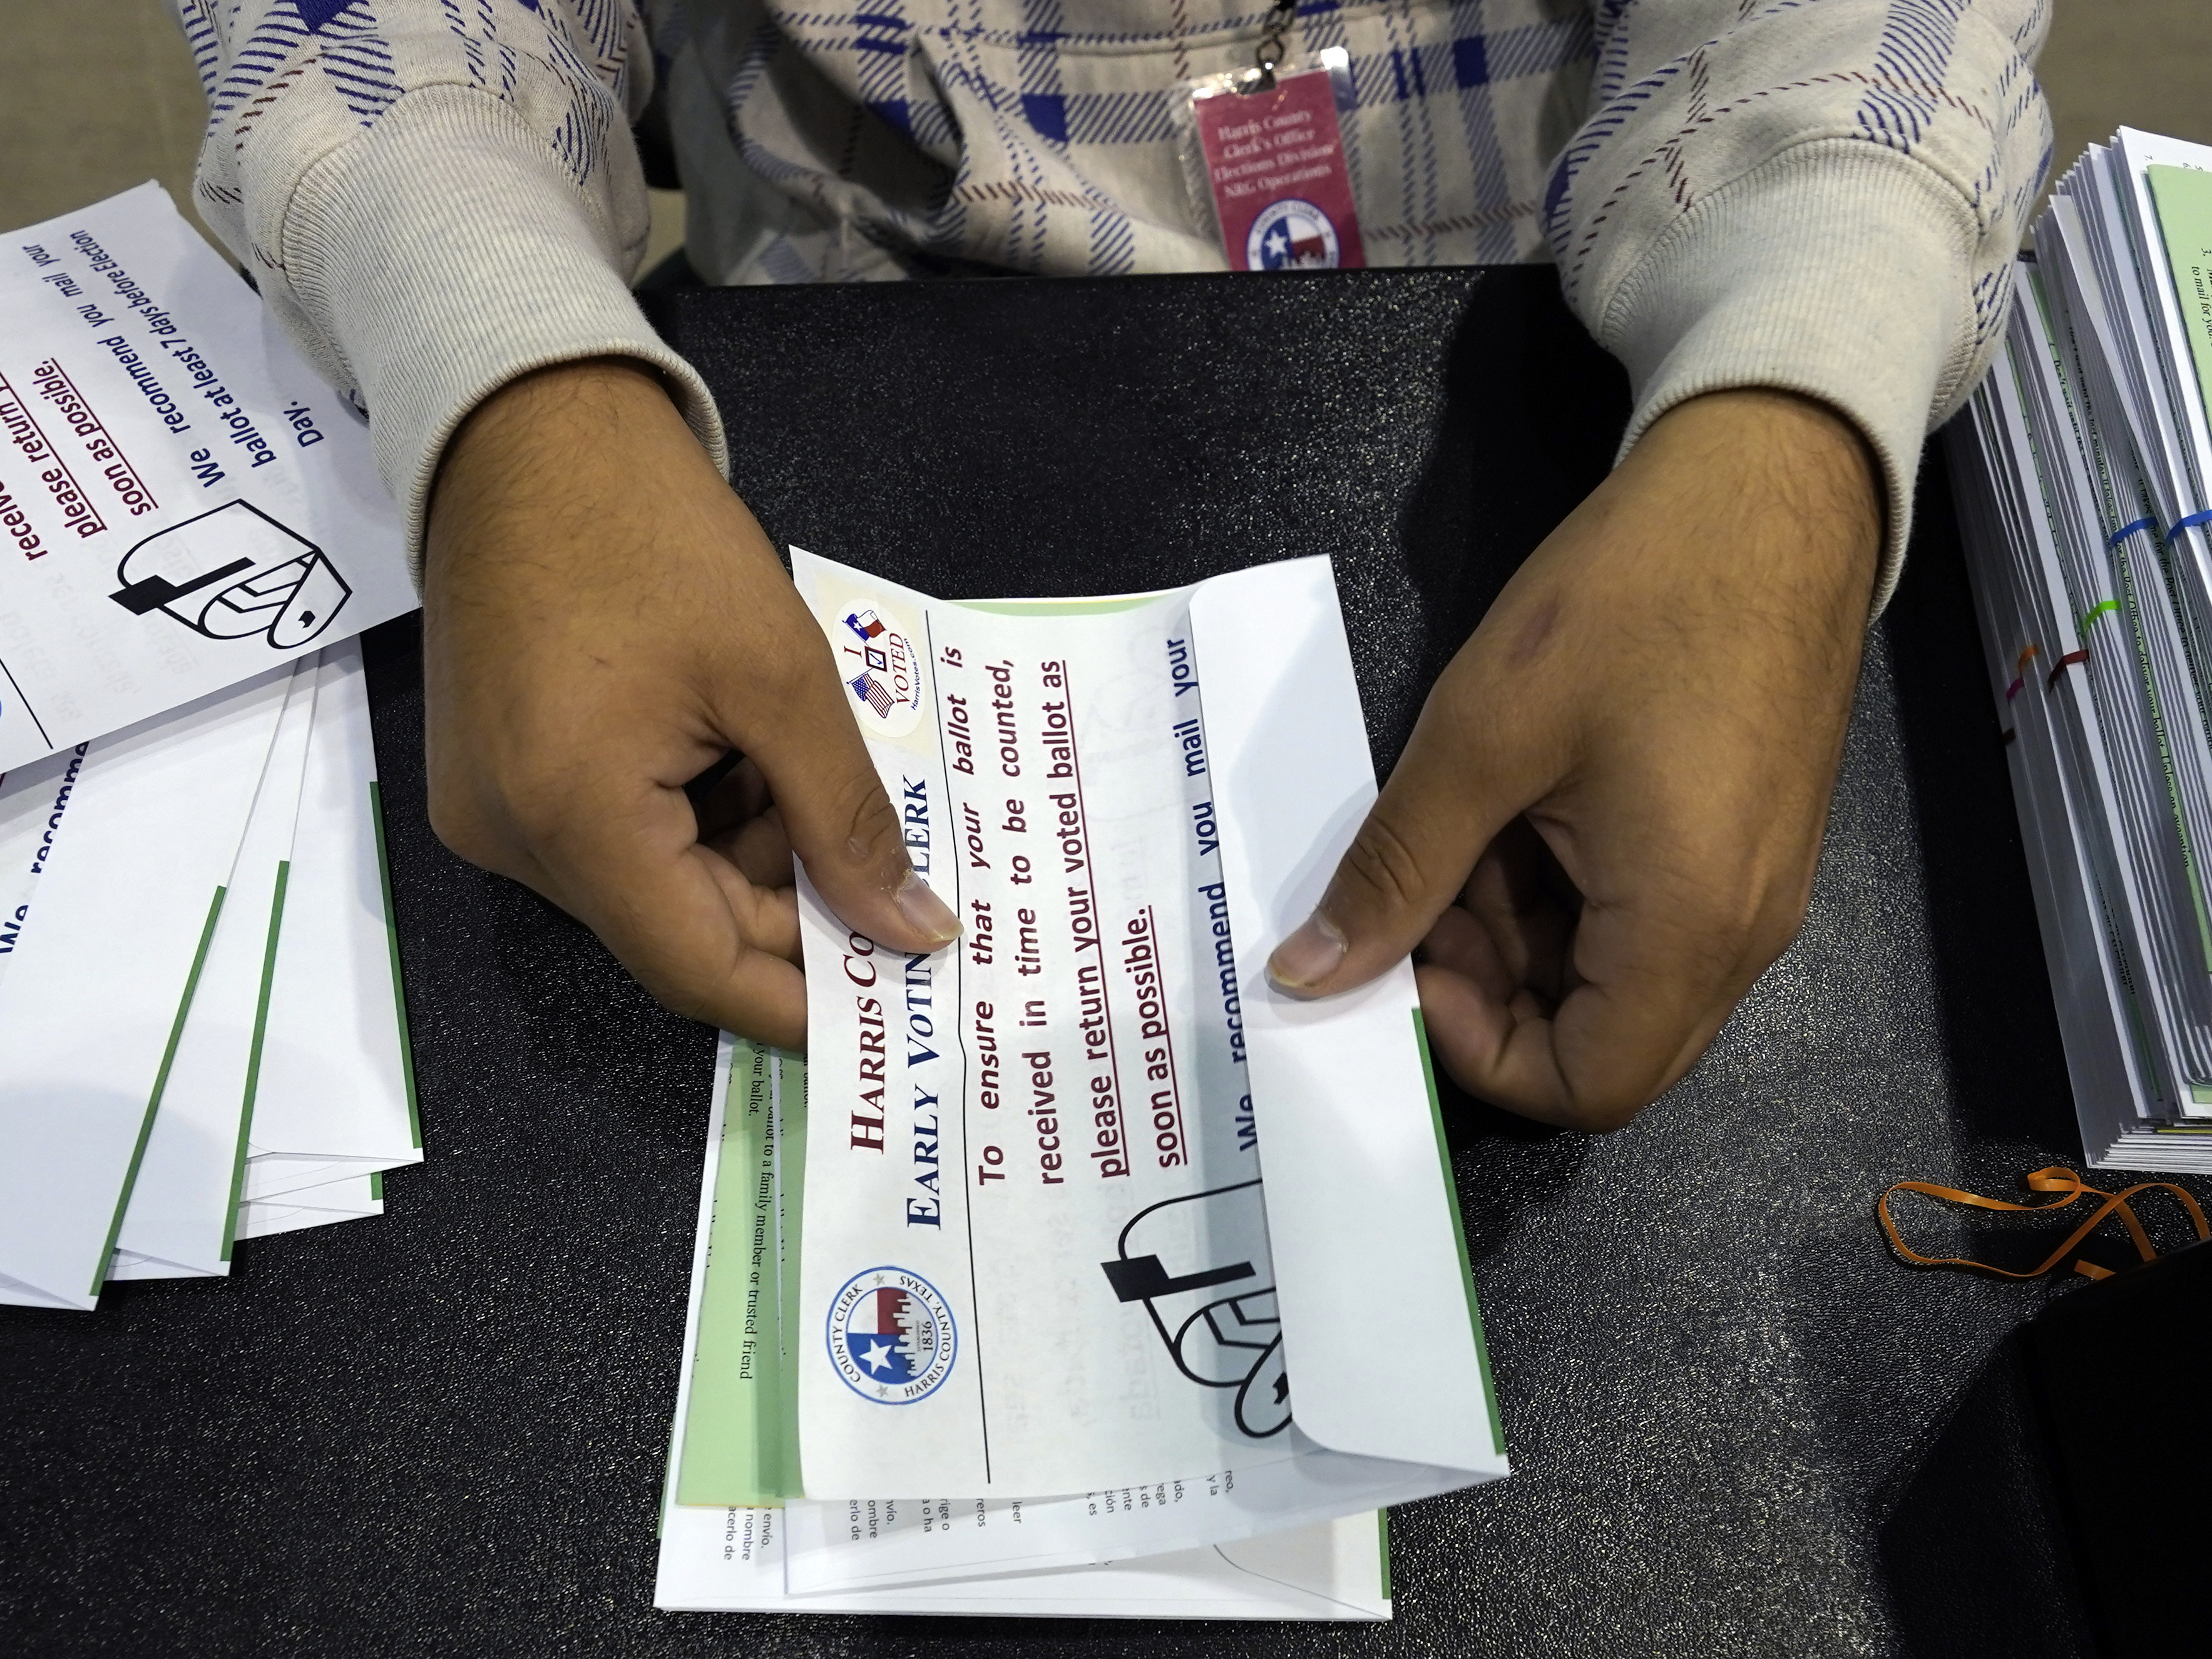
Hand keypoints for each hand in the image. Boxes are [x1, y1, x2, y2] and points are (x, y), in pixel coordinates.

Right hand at [422, 358, 958, 1047]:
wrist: (528, 428)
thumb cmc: (657, 535)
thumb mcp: (782, 678)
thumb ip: (850, 820)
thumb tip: (912, 931)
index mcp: (572, 819)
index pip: (699, 971)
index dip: (803, 1001)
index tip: (893, 997)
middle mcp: (513, 842)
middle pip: (677, 931)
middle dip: (788, 905)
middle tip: (886, 867)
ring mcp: (493, 814)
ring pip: (652, 887)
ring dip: (745, 851)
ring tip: (801, 763)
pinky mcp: (495, 781)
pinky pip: (613, 840)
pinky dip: (692, 818)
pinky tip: (740, 748)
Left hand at [1265, 389, 1881, 1129]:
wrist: (1770, 485)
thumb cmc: (1632, 599)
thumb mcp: (1481, 736)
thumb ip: (1394, 870)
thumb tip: (1308, 975)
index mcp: (1689, 926)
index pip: (1588, 1087)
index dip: (1477, 1051)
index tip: (1411, 958)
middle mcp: (1741, 935)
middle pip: (1601, 1042)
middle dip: (1489, 988)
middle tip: (1422, 886)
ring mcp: (1752, 891)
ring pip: (1613, 977)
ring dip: (1516, 933)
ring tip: (1462, 828)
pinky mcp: (1744, 846)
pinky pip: (1643, 919)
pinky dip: (1562, 893)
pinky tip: (1514, 808)